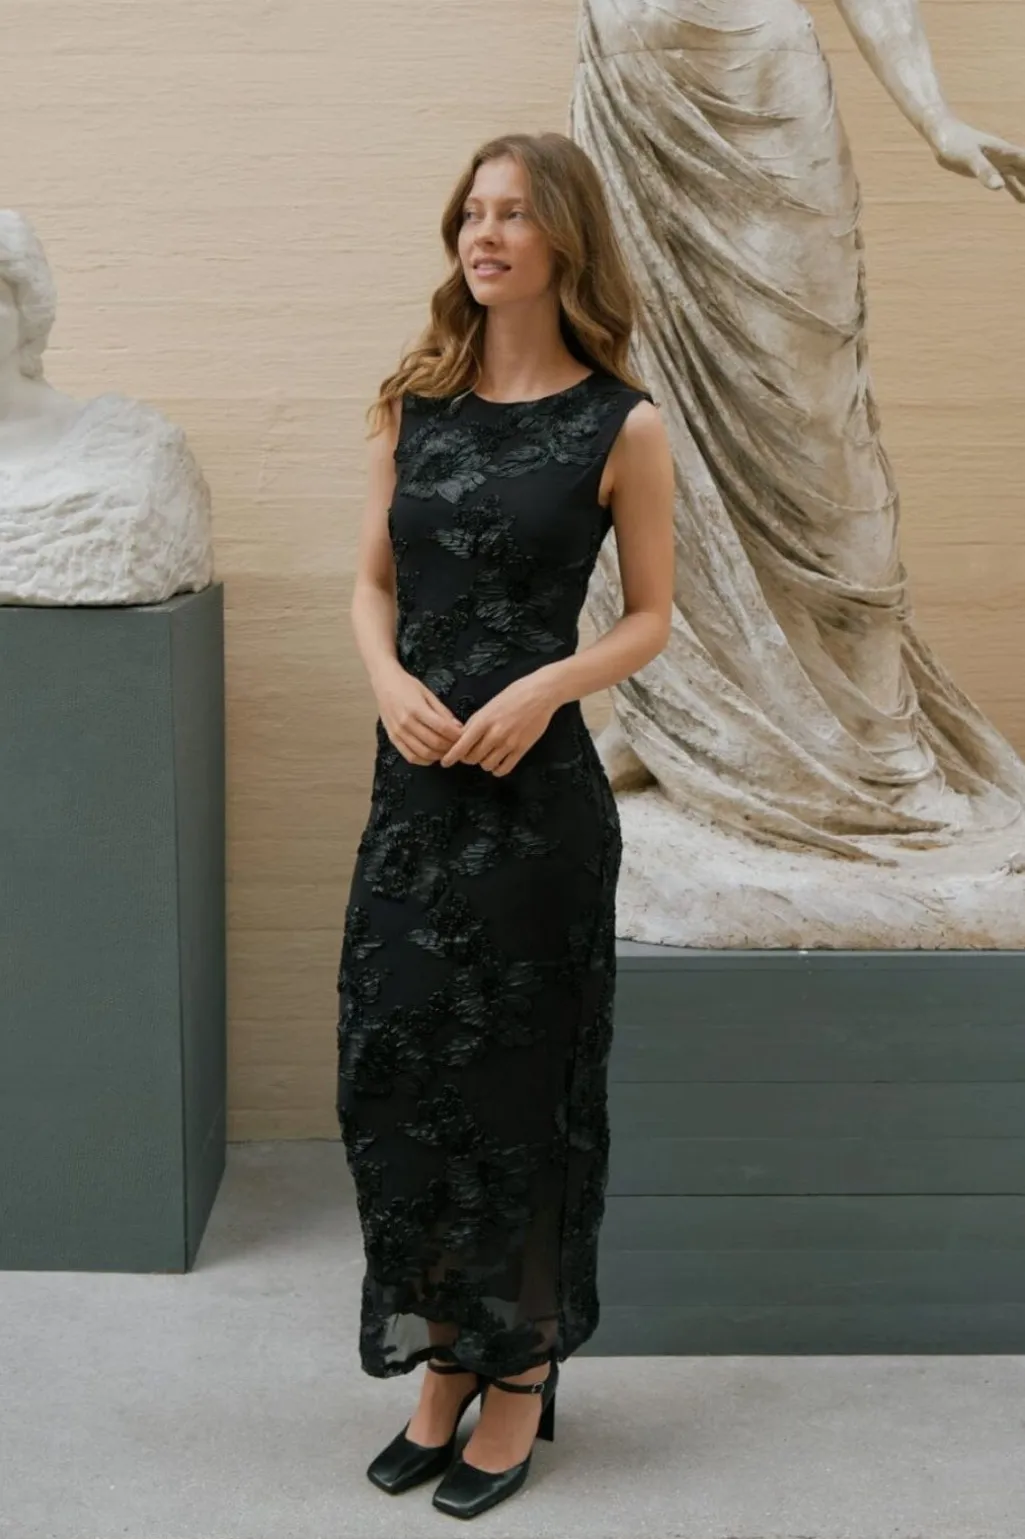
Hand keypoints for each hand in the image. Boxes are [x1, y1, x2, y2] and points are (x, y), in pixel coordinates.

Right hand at [373, 662, 461, 765]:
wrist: (384, 683)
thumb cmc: (407, 686)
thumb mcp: (428, 694)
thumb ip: (443, 712)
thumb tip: (459, 727)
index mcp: (416, 709)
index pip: (442, 728)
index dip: (456, 735)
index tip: (464, 736)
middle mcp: (406, 723)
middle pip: (434, 742)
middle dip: (450, 747)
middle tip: (458, 746)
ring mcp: (398, 732)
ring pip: (423, 753)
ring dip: (439, 755)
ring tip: (447, 751)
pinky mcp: (393, 739)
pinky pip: (410, 756)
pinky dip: (424, 760)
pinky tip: (432, 756)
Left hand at [439, 670, 561, 775]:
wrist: (540, 694)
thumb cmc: (514, 695)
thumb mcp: (489, 705)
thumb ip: (476, 722)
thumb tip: (463, 737)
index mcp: (483, 721)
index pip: (462, 745)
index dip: (451, 756)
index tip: (445, 762)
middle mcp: (495, 734)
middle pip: (472, 758)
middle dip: (468, 758)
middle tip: (470, 753)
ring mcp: (509, 743)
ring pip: (486, 765)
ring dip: (483, 763)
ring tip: (486, 755)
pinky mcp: (522, 749)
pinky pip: (504, 769)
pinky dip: (497, 769)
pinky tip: (497, 763)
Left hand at [923, 112, 1024, 201]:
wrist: (942, 134)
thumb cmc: (954, 143)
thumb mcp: (969, 159)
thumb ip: (984, 172)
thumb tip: (999, 187)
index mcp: (1006, 153)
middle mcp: (1006, 156)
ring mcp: (998, 162)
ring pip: (1021, 175)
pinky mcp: (989, 168)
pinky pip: (1007, 180)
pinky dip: (1015, 189)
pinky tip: (1020, 199)